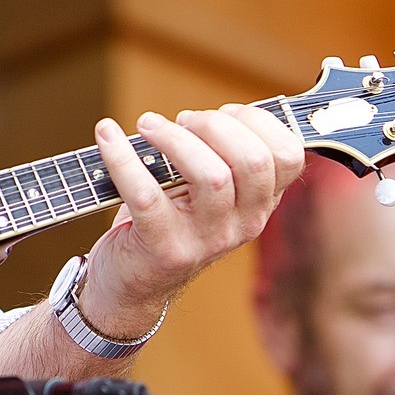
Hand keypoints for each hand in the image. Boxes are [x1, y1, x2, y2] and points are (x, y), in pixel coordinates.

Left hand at [81, 105, 305, 339]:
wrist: (130, 282)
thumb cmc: (168, 219)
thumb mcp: (207, 192)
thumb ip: (220, 156)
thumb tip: (206, 114)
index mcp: (259, 204)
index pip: (287, 156)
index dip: (257, 121)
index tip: (223, 112)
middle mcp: (244, 225)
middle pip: (254, 162)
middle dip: (216, 125)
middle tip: (182, 120)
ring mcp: (207, 241)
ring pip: (212, 176)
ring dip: (174, 137)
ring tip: (147, 125)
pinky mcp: (165, 248)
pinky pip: (147, 194)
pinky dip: (122, 157)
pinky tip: (107, 135)